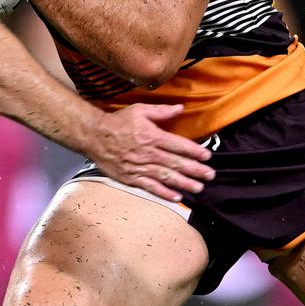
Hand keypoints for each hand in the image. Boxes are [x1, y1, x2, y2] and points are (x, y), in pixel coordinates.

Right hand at [88, 103, 214, 202]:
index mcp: (151, 136)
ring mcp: (139, 167)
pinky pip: (150, 187)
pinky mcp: (131, 177)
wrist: (94, 136)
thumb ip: (161, 111)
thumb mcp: (140, 110)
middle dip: (195, 170)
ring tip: (198, 187)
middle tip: (210, 175)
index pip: (178, 145)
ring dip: (184, 183)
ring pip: (165, 177)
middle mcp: (148, 153)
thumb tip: (180, 108)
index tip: (207, 156)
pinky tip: (176, 197)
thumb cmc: (118, 122)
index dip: (194, 151)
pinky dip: (164, 193)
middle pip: (175, 163)